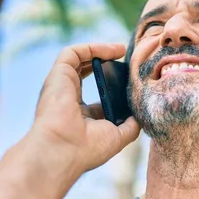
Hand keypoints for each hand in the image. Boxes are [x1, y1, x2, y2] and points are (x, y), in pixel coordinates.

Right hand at [29, 43, 140, 177]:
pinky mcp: (58, 75)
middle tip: (129, 62)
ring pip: (80, 59)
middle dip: (108, 63)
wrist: (63, 150)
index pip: (98, 95)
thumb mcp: (117, 137)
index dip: (115, 86)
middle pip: (89, 73)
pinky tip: (113, 50)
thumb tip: (141, 114)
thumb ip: (130, 125)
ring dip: (101, 51)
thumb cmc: (87, 149)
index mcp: (80, 115)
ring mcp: (61, 86)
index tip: (133, 81)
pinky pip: (74, 52)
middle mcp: (68, 98)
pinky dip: (93, 47)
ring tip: (122, 50)